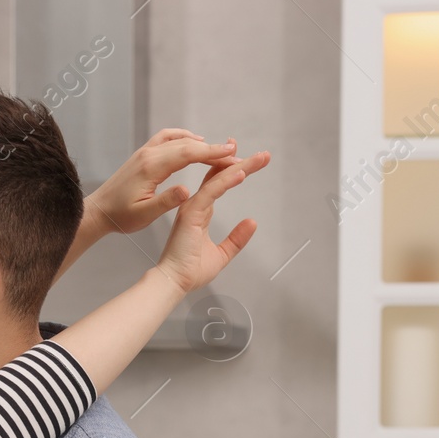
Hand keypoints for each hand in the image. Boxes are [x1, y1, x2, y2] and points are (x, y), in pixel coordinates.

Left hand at [86, 129, 259, 235]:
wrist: (99, 211)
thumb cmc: (121, 217)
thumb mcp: (144, 215)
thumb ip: (166, 202)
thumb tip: (187, 191)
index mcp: (152, 167)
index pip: (188, 154)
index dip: (212, 152)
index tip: (232, 153)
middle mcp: (149, 154)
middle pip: (188, 144)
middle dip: (213, 148)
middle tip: (236, 153)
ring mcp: (145, 152)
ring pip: (178, 138)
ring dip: (200, 142)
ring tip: (220, 150)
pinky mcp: (143, 155)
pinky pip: (167, 138)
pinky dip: (184, 137)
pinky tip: (194, 142)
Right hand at [153, 151, 266, 294]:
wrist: (175, 282)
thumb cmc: (190, 271)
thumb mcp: (222, 253)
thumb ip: (236, 238)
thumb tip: (251, 223)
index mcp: (200, 213)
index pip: (218, 184)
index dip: (233, 170)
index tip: (252, 161)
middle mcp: (195, 206)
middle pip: (219, 177)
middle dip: (242, 163)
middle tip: (263, 155)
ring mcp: (192, 208)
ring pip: (218, 180)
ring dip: (239, 167)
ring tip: (259, 159)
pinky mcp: (191, 213)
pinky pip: (211, 192)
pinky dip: (226, 181)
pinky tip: (241, 173)